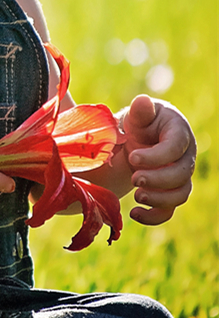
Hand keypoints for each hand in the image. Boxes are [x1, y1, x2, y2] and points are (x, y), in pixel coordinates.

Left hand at [122, 95, 195, 224]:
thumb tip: (143, 101)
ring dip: (159, 199)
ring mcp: (180, 176)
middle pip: (182, 174)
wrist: (137, 138)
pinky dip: (154, 216)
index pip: (175, 147)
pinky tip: (134, 214)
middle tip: (135, 179)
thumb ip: (140, 110)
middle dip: (158, 180)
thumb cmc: (139, 122)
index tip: (133, 157)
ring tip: (136, 195)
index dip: (156, 156)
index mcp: (178, 132)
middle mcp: (185, 156)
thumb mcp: (137, 114)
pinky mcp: (170, 192)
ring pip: (180, 194)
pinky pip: (169, 210)